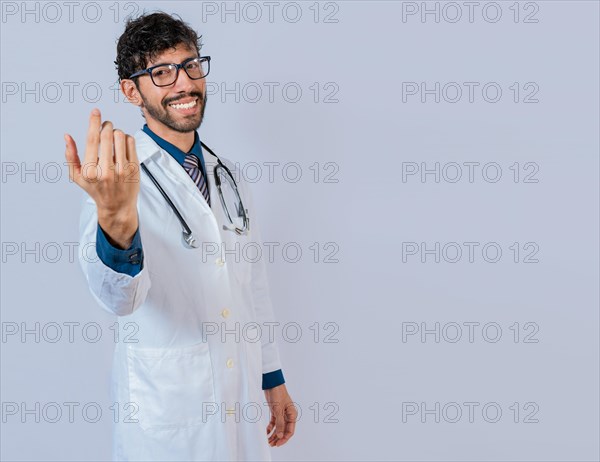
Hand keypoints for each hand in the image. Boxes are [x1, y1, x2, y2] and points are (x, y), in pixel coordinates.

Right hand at [64, 108, 139, 247]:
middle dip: (106, 125)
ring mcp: (123, 170)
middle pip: (107, 135)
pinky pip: (131, 142)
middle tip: (106, 126)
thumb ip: (71, 156)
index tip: (95, 111)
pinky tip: (122, 145)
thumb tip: (67, 136)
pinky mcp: (135, 168)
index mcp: (90, 171)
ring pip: (121, 136)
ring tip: (113, 138)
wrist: (117, 206)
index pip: (92, 140)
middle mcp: (106, 171)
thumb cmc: (95, 189)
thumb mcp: (77, 177)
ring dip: (116, 132)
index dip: (93, 122)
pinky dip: (126, 138)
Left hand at [264, 384, 296, 446]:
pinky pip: (274, 423)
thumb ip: (280, 423)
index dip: (284, 438)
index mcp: (292, 415)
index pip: (290, 431)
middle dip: (278, 438)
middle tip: (271, 444)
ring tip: (268, 441)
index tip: (277, 444)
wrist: (272, 384)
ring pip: (279, 428)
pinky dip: (270, 428)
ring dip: (274, 434)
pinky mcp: (276, 412)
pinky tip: (266, 432)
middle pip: (284, 430)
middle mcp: (288, 415)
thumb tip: (280, 436)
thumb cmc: (277, 394)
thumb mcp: (278, 410)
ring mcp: (282, 414)